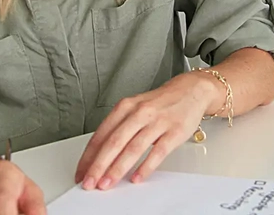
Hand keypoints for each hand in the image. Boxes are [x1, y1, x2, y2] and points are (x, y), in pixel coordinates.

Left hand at [74, 72, 218, 190]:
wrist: (191, 90)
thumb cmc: (160, 103)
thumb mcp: (135, 108)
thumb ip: (119, 128)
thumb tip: (99, 155)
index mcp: (125, 107)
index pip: (101, 134)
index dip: (89, 156)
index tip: (82, 172)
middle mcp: (140, 113)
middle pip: (114, 142)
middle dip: (99, 165)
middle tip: (89, 182)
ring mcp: (157, 122)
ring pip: (133, 148)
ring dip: (118, 169)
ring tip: (108, 183)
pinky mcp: (174, 131)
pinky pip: (158, 152)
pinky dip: (146, 167)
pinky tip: (137, 178)